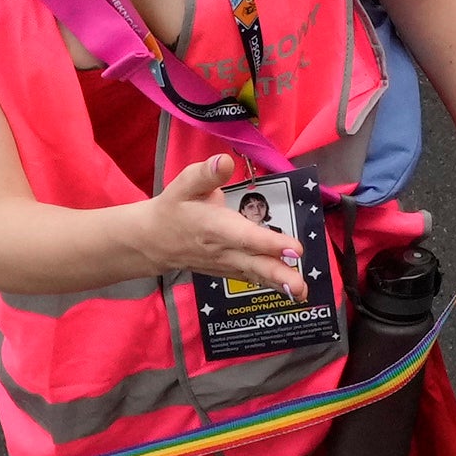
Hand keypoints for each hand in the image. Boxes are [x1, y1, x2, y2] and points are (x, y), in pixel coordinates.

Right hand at [132, 152, 307, 294]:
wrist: (153, 240)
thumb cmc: (174, 208)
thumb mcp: (184, 184)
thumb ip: (206, 174)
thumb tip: (225, 162)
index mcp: (214, 226)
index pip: (244, 237)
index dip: (269, 243)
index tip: (294, 248)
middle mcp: (222, 249)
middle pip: (254, 263)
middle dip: (279, 274)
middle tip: (300, 286)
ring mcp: (226, 264)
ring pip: (255, 274)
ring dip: (279, 284)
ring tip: (302, 293)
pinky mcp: (228, 270)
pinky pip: (251, 278)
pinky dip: (270, 284)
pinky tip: (290, 290)